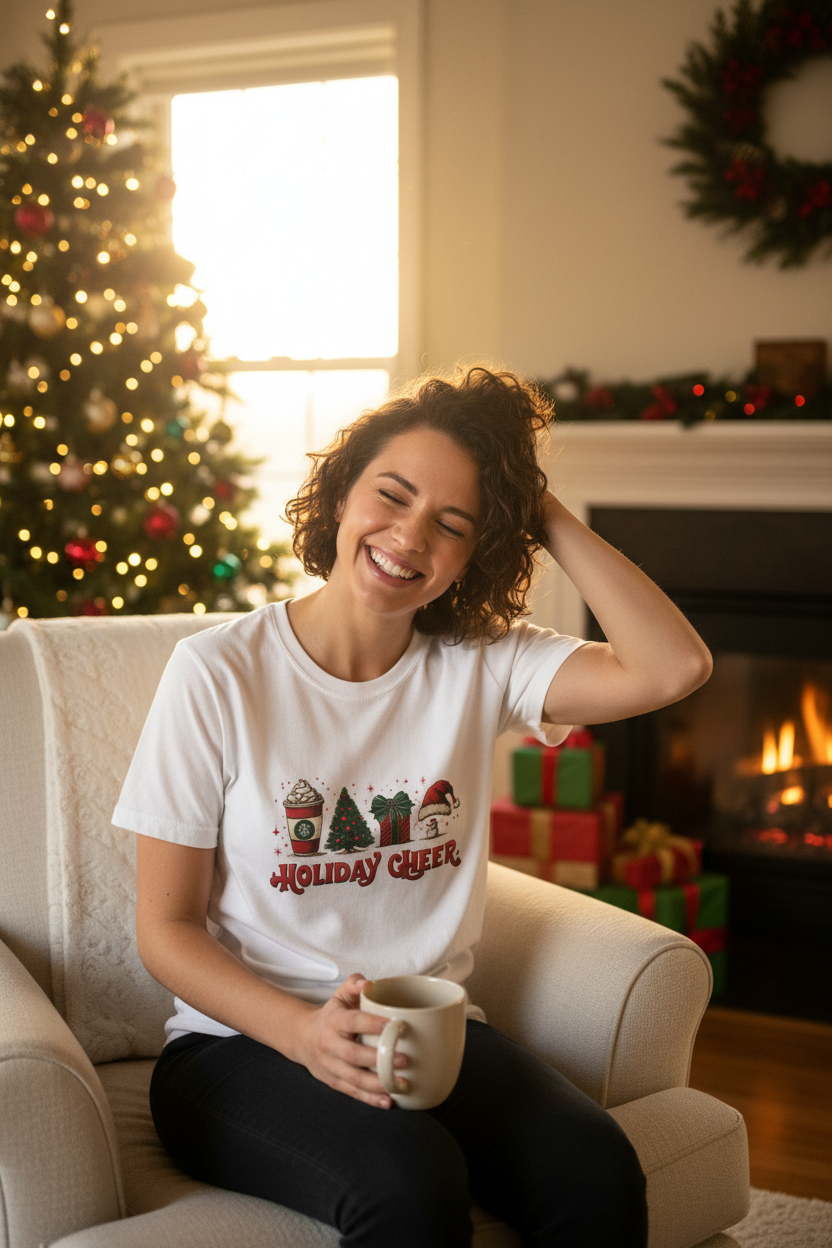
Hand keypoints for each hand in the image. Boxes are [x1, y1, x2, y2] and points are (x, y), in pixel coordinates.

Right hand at [291, 973, 406, 1108]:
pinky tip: (388, 1101)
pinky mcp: (333, 1082)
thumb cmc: (332, 1015)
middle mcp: (329, 1044)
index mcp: (333, 1021)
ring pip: (353, 1078)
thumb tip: (369, 984)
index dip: (372, 1024)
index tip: (394, 1024)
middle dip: (379, 1059)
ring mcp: (330, 1066)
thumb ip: (354, 984)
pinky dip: (370, 1099)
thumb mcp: (339, 995)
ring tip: (401, 1084)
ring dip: (378, 1084)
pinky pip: (352, 1092)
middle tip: (404, 1059)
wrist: (303, 1038)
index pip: (353, 1022)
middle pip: (353, 1055)